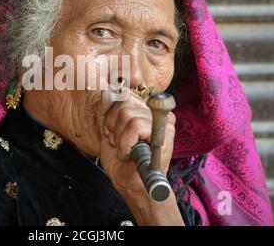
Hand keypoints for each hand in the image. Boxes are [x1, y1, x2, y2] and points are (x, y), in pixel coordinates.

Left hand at [93, 88, 182, 224]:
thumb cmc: (121, 159)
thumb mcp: (108, 128)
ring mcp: (164, 120)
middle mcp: (156, 111)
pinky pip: (136, 126)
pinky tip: (129, 153)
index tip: (112, 133)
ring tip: (125, 149)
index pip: (123, 94)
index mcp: (143, 107)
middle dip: (113, 126)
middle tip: (119, 143)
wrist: (131, 183)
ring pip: (129, 114)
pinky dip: (125, 143)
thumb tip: (106, 90)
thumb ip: (108, 108)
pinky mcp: (166, 132)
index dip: (110, 115)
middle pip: (124, 101)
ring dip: (119, 137)